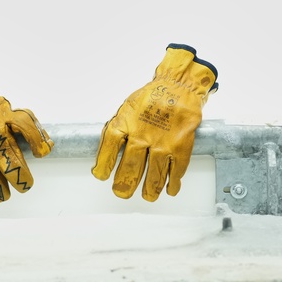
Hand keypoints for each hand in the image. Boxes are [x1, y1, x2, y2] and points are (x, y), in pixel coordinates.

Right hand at [0, 51, 52, 201]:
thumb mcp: (6, 107)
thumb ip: (26, 124)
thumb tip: (45, 146)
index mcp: (0, 122)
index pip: (23, 136)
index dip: (32, 152)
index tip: (36, 166)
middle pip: (5, 162)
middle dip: (17, 178)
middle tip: (23, 187)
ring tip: (3, 197)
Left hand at [92, 44, 217, 200]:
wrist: (180, 85)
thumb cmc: (153, 96)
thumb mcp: (128, 107)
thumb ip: (121, 127)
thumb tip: (111, 150)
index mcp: (126, 123)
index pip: (109, 148)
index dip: (103, 165)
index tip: (100, 175)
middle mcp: (142, 135)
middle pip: (130, 167)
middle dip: (124, 185)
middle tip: (121, 193)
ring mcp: (162, 143)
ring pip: (154, 174)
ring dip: (150, 189)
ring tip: (148, 196)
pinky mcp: (181, 146)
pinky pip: (176, 170)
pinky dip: (173, 183)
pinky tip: (170, 189)